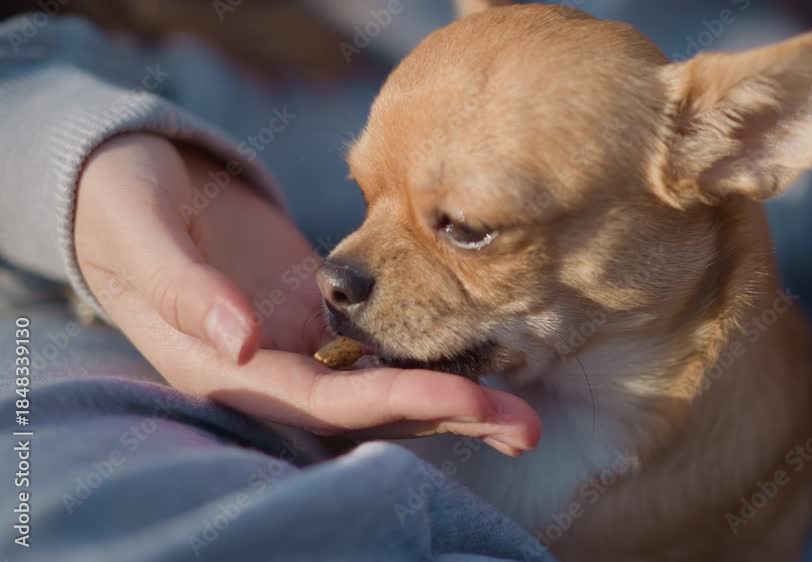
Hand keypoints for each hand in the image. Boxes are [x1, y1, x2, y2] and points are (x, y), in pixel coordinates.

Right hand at [74, 134, 539, 454]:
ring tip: (522, 410)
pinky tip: (480, 356)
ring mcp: (296, 347)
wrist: (123, 178)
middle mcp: (268, 371)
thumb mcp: (140, 232)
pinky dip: (428, 358)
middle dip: (447, 418)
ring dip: (452, 399)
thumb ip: (185, 287)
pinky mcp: (315, 318)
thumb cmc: (118, 203)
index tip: (471, 398)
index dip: (400, 402)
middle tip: (525, 425)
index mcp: (226, 367)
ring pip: (384, 387)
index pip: (326, 403)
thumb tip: (243, 341)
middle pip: (370, 411)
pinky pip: (380, 350)